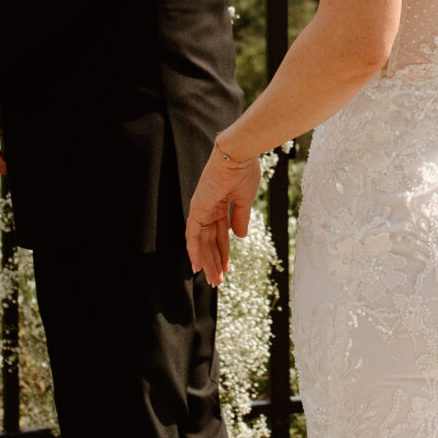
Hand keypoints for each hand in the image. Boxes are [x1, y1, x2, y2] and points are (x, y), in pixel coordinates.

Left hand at [185, 142, 259, 285]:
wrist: (238, 155)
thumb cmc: (244, 171)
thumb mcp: (245, 200)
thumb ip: (241, 218)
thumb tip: (240, 237)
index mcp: (221, 205)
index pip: (220, 235)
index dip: (223, 252)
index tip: (226, 268)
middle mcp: (209, 209)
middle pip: (210, 242)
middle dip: (214, 262)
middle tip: (218, 281)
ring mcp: (202, 209)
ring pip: (201, 242)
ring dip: (207, 262)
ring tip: (213, 280)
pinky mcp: (197, 209)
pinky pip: (193, 235)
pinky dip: (194, 251)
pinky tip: (198, 266)